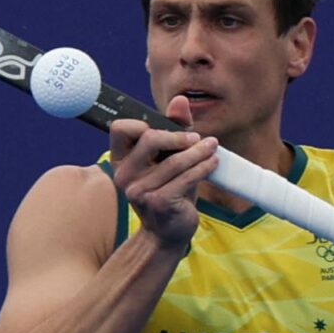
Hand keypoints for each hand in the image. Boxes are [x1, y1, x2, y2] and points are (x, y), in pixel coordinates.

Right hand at [108, 96, 218, 248]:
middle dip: (177, 135)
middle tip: (196, 138)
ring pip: (173, 160)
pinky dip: (203, 167)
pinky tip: (213, 162)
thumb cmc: (168, 191)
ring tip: (213, 146)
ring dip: (198, 151)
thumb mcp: (169, 159)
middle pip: (149, 139)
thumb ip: (174, 129)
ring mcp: (139, 190)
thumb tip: (181, 99)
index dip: (144, 123)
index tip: (169, 129)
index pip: (120, 128)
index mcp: (120, 160)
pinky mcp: (158, 202)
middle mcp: (124, 175)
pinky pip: (186, 178)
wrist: (167, 233)